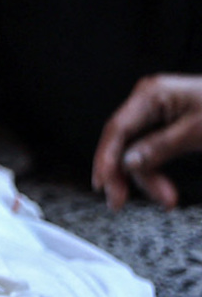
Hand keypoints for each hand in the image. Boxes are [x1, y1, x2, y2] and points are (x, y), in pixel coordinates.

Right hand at [93, 74, 201, 209]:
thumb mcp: (197, 131)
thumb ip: (160, 147)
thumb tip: (127, 162)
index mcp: (152, 94)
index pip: (116, 130)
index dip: (106, 160)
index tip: (105, 186)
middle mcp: (149, 103)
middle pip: (122, 144)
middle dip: (126, 175)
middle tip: (121, 202)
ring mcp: (156, 115)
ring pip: (136, 154)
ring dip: (147, 180)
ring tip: (166, 199)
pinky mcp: (165, 129)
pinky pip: (150, 155)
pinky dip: (156, 174)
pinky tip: (165, 191)